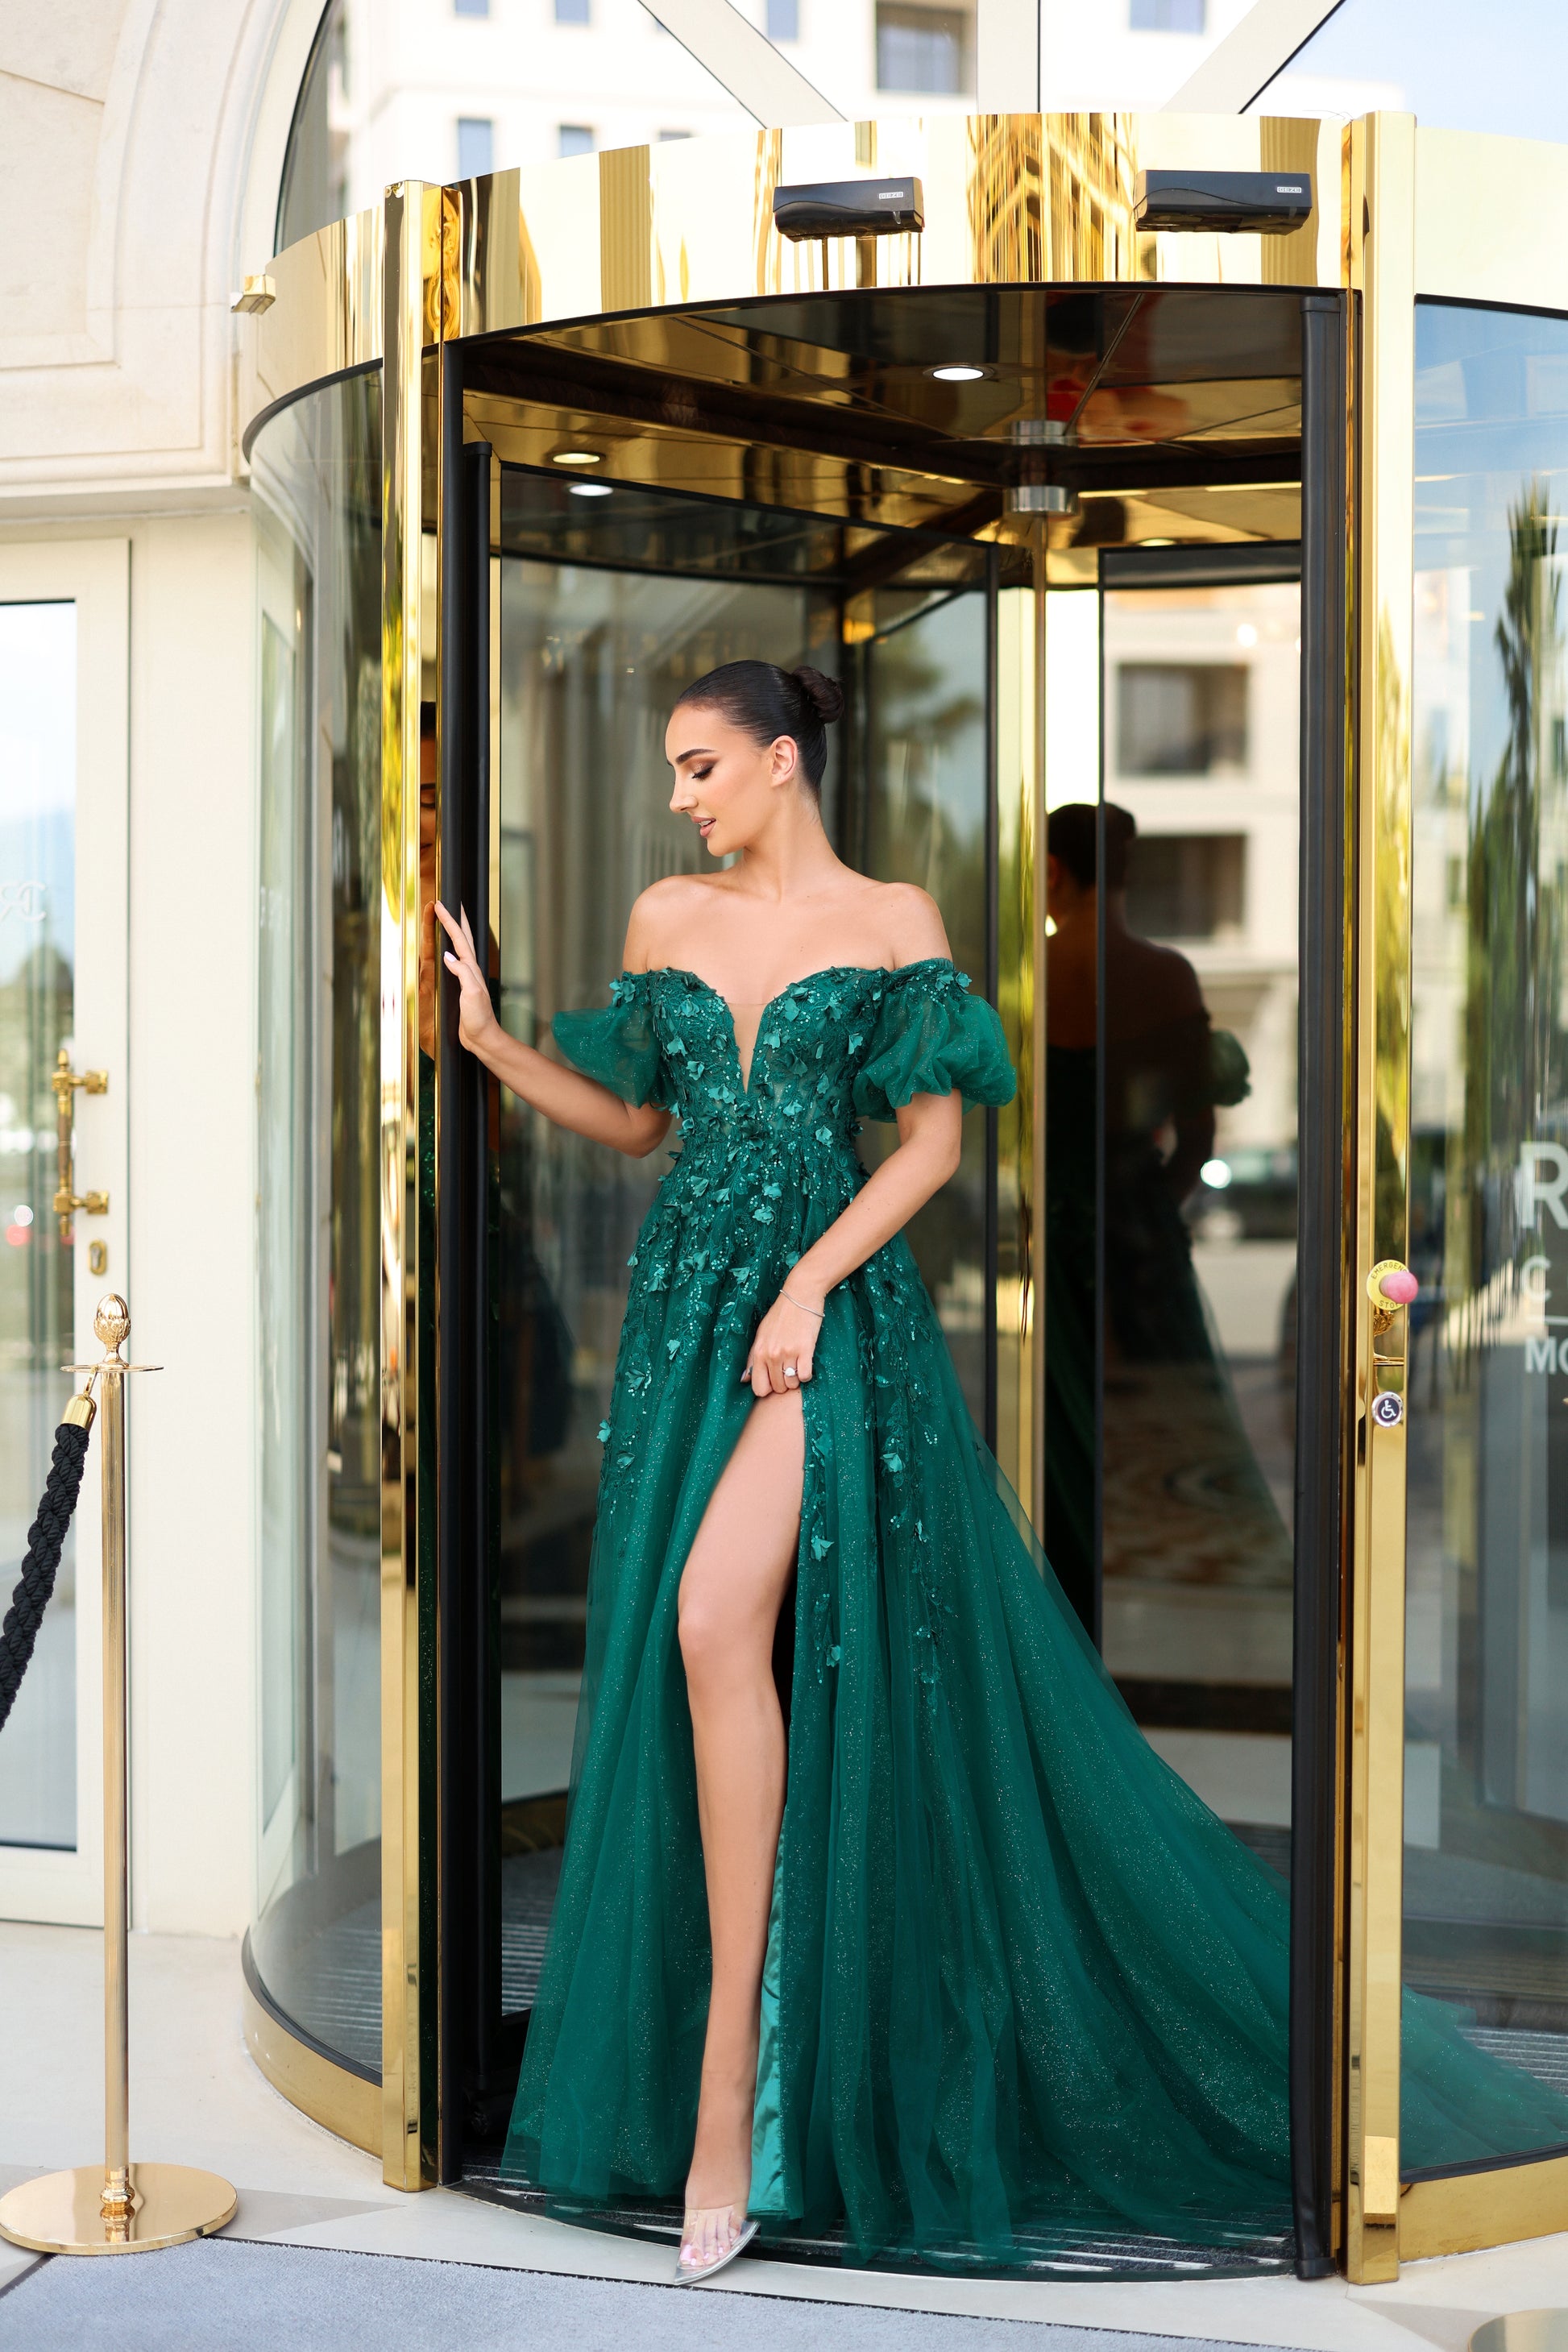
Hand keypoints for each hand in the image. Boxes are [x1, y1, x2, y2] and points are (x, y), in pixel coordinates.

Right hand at [433, 901, 497, 1054]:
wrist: (482, 1037)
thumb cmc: (478, 1018)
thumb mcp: (471, 994)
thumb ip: (462, 973)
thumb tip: (449, 955)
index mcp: (471, 969)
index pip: (459, 939)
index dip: (450, 921)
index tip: (440, 905)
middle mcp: (470, 970)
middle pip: (463, 938)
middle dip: (456, 919)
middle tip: (449, 904)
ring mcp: (466, 977)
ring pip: (460, 948)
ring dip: (455, 932)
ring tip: (449, 919)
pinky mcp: (462, 986)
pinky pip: (455, 961)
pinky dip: (451, 950)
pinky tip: (447, 951)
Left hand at [743, 1281, 823, 1398]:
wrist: (800, 1295)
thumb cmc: (780, 1315)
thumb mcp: (761, 1334)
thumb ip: (752, 1358)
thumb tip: (744, 1380)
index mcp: (758, 1352)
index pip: (758, 1388)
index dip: (767, 1388)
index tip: (773, 1380)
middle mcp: (771, 1354)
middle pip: (777, 1388)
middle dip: (783, 1384)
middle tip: (788, 1370)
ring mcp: (788, 1352)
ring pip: (791, 1384)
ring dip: (795, 1380)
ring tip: (797, 1365)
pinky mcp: (805, 1349)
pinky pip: (805, 1376)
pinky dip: (807, 1374)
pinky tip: (805, 1362)